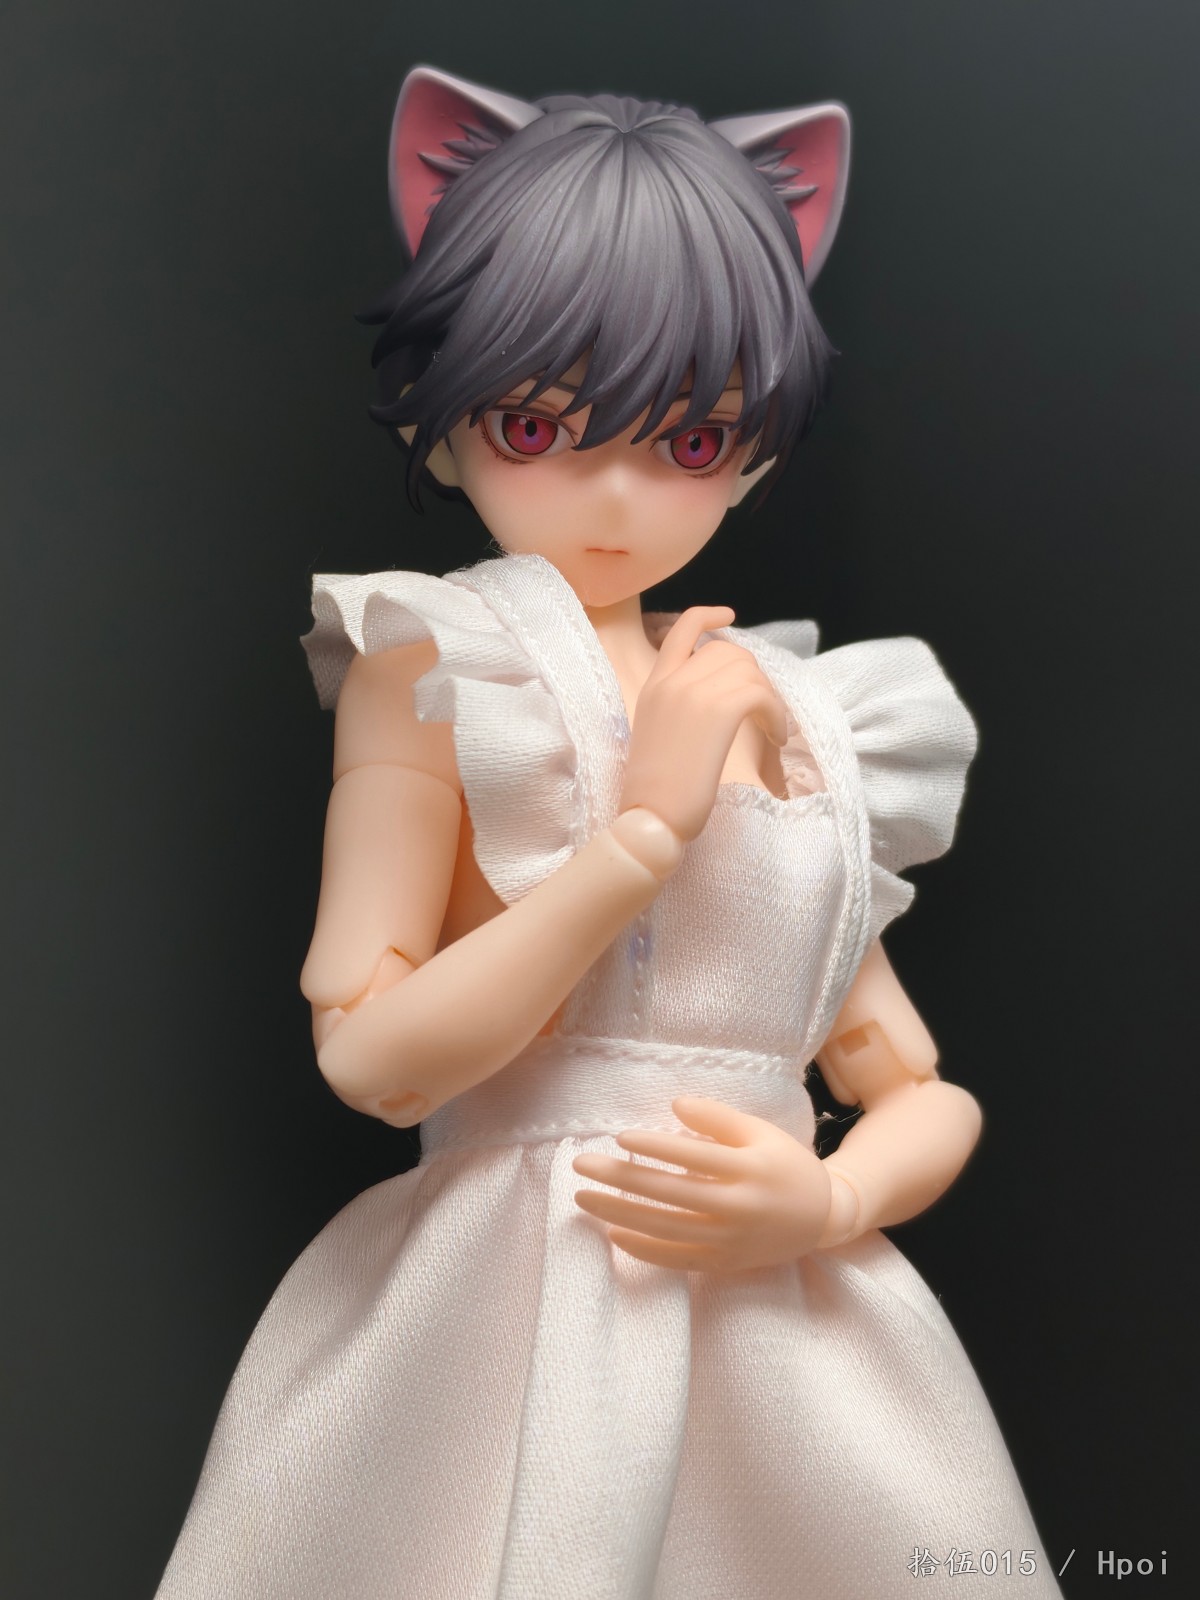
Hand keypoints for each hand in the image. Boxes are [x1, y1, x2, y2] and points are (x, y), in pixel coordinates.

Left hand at [572, 1095, 833, 1272]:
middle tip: (581, 1164)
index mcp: (750, 1169)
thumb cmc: (785, 1164)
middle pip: (670, 1194)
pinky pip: (677, 1260)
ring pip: (665, 1229)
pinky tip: (613, 1235)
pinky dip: (643, 1250)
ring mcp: (730, 1240)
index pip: (694, 1157)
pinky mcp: (724, 1263)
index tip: (619, 1136)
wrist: (822, 1217)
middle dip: (621, 1179)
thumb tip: (674, 1104)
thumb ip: (719, 1119)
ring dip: (619, 1214)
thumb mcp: (761, 1132)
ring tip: (583, 1199)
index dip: (656, 1147)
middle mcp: (739, 1208)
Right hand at [618, 607, 787, 840]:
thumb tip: (714, 703)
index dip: (708, 615)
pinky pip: (760, 694)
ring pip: (749, 671)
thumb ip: (677, 711)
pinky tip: (775, 737)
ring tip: (772, 730)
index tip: (729, 615)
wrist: (650, 820)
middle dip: (754, 676)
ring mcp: (693, 694)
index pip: (681, 630)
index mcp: (654, 686)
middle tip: (763, 712)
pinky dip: (776, 714)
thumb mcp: (658, 737)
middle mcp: (672, 682)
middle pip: (729, 651)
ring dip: (770, 699)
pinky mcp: (718, 712)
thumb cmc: (656, 795)